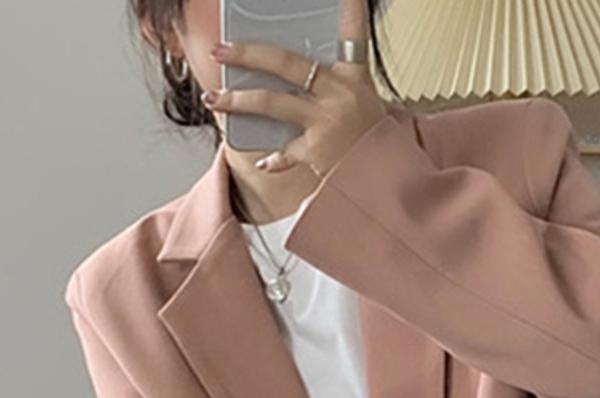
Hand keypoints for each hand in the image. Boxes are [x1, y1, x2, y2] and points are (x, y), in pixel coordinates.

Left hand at [206, 0, 389, 176]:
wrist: (386, 179)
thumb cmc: (368, 136)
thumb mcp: (360, 98)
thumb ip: (329, 79)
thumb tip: (284, 66)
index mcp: (353, 75)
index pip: (353, 30)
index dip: (351, 6)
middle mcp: (339, 94)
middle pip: (286, 63)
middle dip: (247, 54)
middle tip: (220, 50)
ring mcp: (326, 122)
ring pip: (272, 102)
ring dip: (238, 100)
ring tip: (214, 99)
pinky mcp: (318, 152)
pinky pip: (286, 152)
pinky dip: (274, 158)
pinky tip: (263, 160)